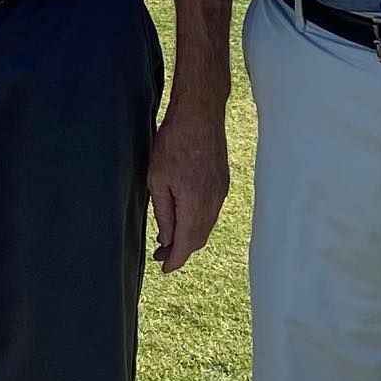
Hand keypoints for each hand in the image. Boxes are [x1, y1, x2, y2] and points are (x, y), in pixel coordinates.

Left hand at [147, 99, 228, 272]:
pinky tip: (185, 215)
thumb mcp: (157, 178)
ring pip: (206, 225)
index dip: (174, 261)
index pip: (186, 244)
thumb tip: (167, 240)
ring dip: (190, 235)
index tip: (163, 268)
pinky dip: (198, 221)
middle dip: (180, 251)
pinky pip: (212, 211)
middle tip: (160, 254)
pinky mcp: (223, 181)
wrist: (200, 112)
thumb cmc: (174, 141)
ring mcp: (221, 191)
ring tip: (169, 236)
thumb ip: (164, 213)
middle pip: (198, 238)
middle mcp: (213, 201)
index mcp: (195, 203)